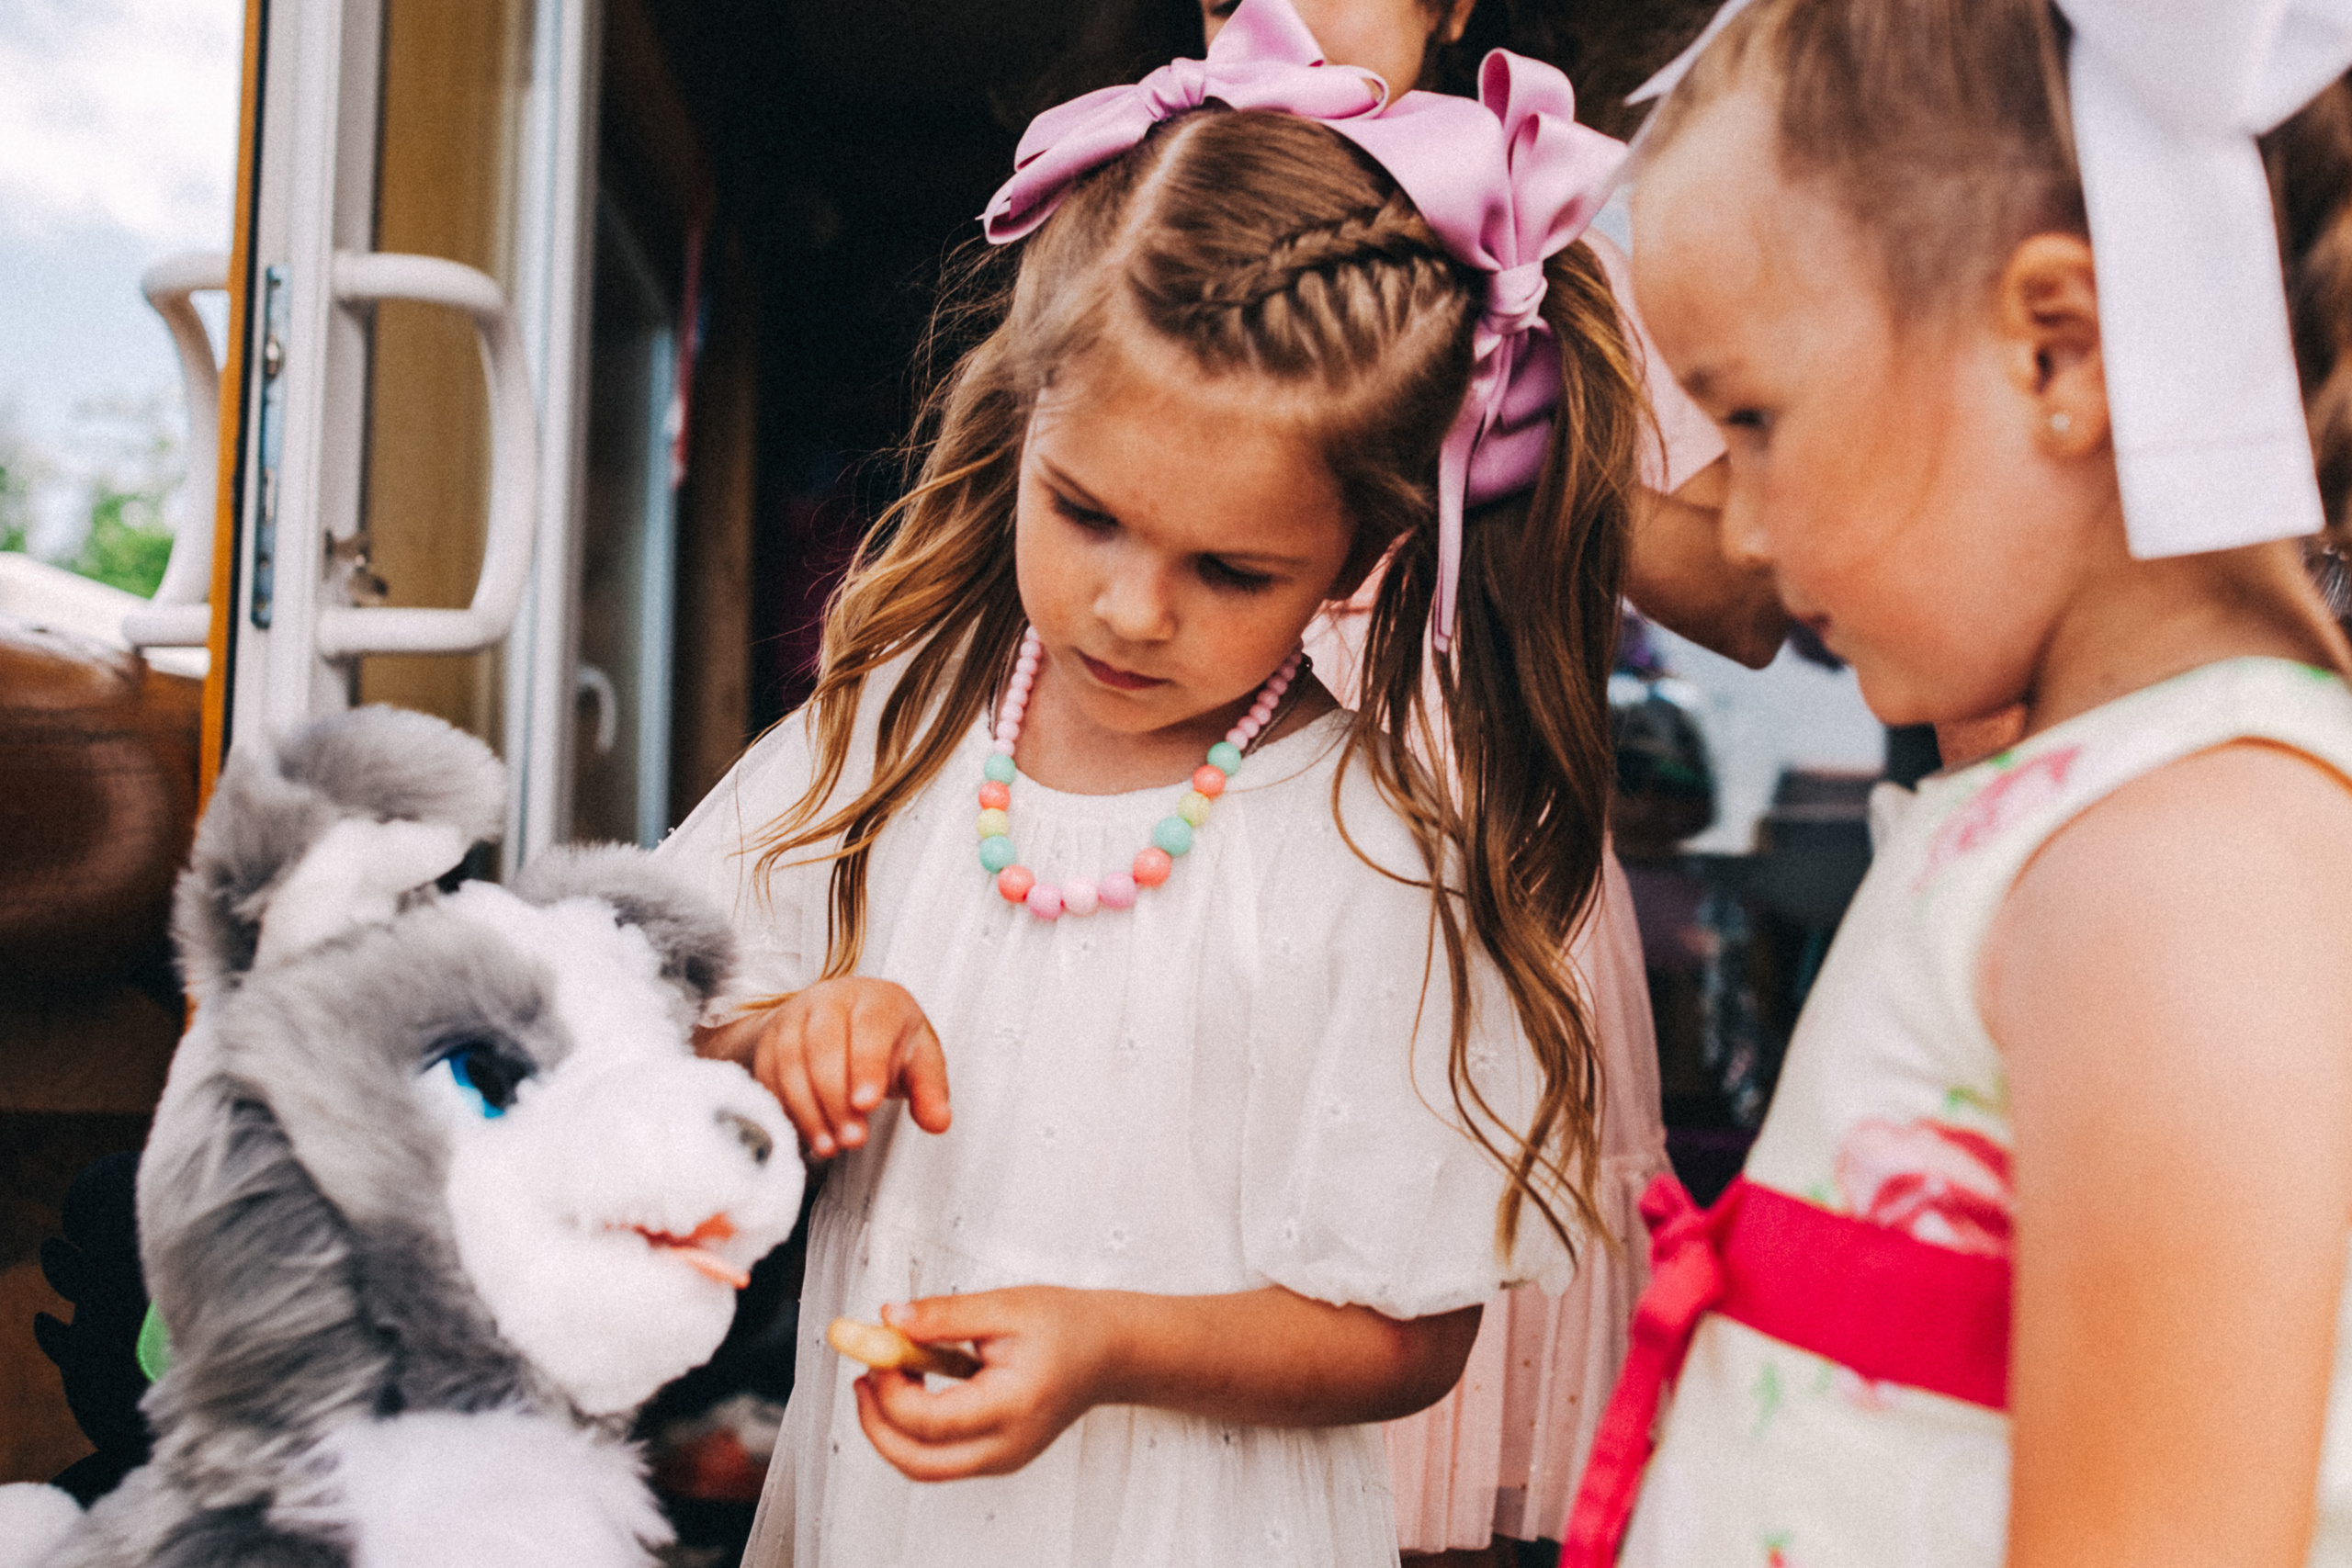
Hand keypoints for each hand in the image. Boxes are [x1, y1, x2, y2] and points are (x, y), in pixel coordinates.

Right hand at [694, 978, 949, 1157]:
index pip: (870, 1028)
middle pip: (824, 1045)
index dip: (866, 1066)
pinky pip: (767, 1074)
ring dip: (807, 1110)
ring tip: (829, 1145)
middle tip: (852, 1139)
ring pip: (790, 1061)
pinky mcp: (770, 1040)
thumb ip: (930, 1090)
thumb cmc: (886, 1039)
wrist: (841, 1017)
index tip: (866, 1104)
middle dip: (835, 1099)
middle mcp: (831, 999)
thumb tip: (938, 1121)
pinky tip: (803, 1133)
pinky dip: (783, 1108)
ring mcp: (796, 1017)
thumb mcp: (919, 1058)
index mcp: (876, 999)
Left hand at [852, 1288, 1116, 1480]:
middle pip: (918, 1462)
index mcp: (1012, 1406)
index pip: (930, 1420)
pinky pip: (941, 1459)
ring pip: (925, 1467)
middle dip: (876, 1424)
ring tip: (885, 1379)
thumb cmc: (1067, 1327)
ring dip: (891, 1430)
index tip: (877, 1352)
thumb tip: (889, 1320)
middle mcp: (1007, 1445)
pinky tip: (914, 1388)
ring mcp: (1003, 1458)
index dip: (890, 1390)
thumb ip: (943, 1315)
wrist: (1108, 1352)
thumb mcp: (1004, 1306)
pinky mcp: (997, 1457)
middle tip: (864, 1378)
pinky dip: (914, 1431)